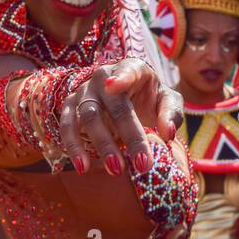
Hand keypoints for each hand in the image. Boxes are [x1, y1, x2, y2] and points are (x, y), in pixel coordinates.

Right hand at [57, 58, 182, 177]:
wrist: (123, 95)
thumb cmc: (148, 97)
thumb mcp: (166, 100)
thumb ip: (171, 113)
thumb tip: (169, 134)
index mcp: (131, 68)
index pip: (127, 70)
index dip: (121, 78)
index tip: (114, 86)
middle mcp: (103, 77)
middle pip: (114, 105)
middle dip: (129, 135)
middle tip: (143, 165)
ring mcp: (84, 91)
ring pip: (88, 116)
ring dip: (102, 144)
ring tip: (116, 170)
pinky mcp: (70, 107)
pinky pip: (67, 126)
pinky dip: (74, 147)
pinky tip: (83, 167)